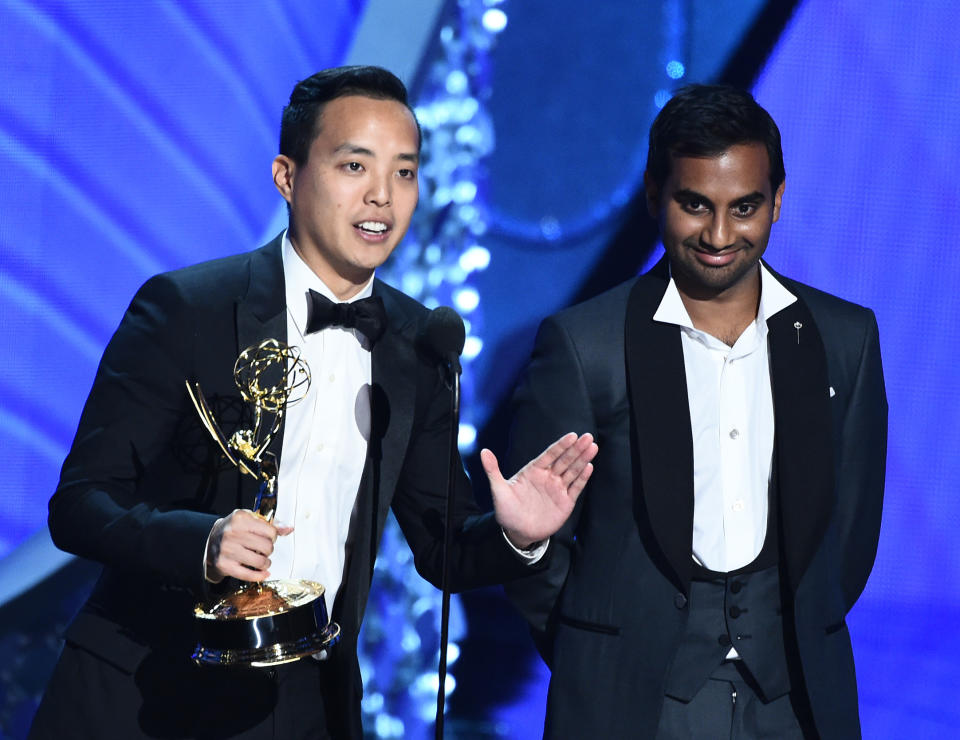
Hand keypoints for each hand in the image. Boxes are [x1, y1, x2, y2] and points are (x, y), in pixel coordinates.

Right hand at [205, 509, 293, 582]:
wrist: (209, 543)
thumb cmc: (233, 530)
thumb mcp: (250, 520)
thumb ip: (271, 524)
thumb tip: (289, 529)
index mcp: (240, 519)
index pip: (270, 531)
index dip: (273, 536)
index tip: (268, 538)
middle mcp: (232, 533)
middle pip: (267, 547)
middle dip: (269, 550)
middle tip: (263, 549)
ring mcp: (227, 550)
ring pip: (261, 561)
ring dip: (265, 563)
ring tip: (262, 560)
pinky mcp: (224, 565)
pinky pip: (249, 575)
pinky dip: (260, 576)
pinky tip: (263, 573)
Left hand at [482, 432, 596, 549]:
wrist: (517, 532)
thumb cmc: (507, 511)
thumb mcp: (498, 490)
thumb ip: (493, 470)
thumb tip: (483, 451)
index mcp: (534, 471)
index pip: (550, 455)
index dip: (561, 445)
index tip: (572, 435)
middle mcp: (548, 477)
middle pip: (565, 460)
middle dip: (576, 449)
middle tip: (588, 437)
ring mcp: (557, 488)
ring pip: (573, 471)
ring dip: (583, 460)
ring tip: (593, 447)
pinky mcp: (565, 502)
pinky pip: (576, 487)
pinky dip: (583, 478)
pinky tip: (589, 467)